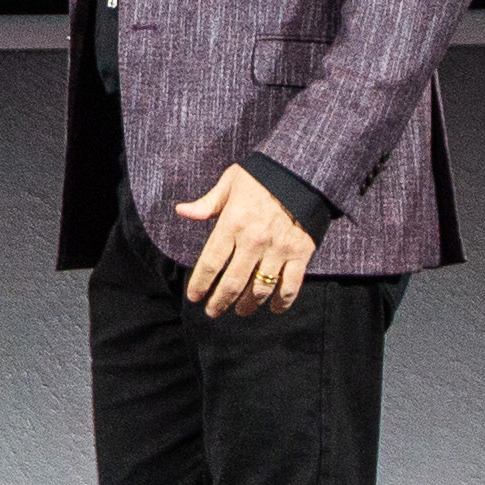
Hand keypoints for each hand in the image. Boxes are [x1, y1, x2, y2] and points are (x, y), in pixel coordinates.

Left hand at [173, 164, 319, 316]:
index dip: (200, 284)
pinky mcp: (300, 254)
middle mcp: (254, 240)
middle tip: (213, 312)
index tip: (194, 297)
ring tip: (240, 311)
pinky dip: (282, 302)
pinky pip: (290, 286)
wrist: (303, 172)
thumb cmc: (261, 177)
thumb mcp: (230, 183)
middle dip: (220, 302)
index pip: (211, 262)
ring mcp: (278, 249)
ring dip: (248, 305)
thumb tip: (181, 211)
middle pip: (233, 282)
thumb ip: (207, 203)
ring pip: (260, 289)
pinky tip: (274, 308)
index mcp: (233, 223)